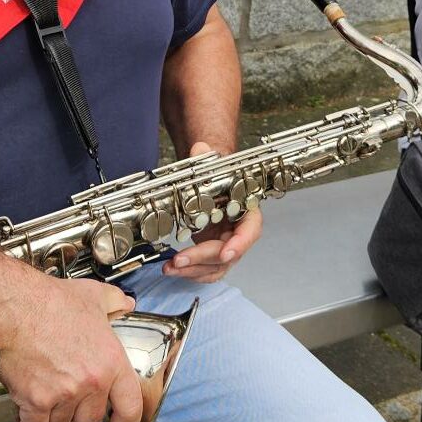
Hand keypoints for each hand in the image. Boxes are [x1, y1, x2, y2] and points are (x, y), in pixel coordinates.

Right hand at [0, 270, 141, 421]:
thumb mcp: (94, 296)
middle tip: (72, 419)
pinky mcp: (36, 400)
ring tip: (48, 418)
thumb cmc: (53, 302)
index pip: (130, 408)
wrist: (17, 309)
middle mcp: (91, 384)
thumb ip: (115, 302)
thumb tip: (126, 304)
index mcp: (111, 363)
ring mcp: (64, 395)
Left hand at [164, 140, 263, 281]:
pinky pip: (205, 270)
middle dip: (203, 259)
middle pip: (228, 254)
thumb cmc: (219, 180)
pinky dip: (189, 272)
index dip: (240, 244)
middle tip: (180, 259)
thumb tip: (201, 148)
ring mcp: (226, 246)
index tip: (225, 252)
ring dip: (193, 271)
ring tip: (170, 268)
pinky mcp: (212, 254)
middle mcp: (240, 233)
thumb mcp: (213, 168)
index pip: (250, 231)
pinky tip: (172, 269)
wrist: (213, 187)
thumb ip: (207, 159)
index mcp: (247, 212)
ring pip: (216, 268)